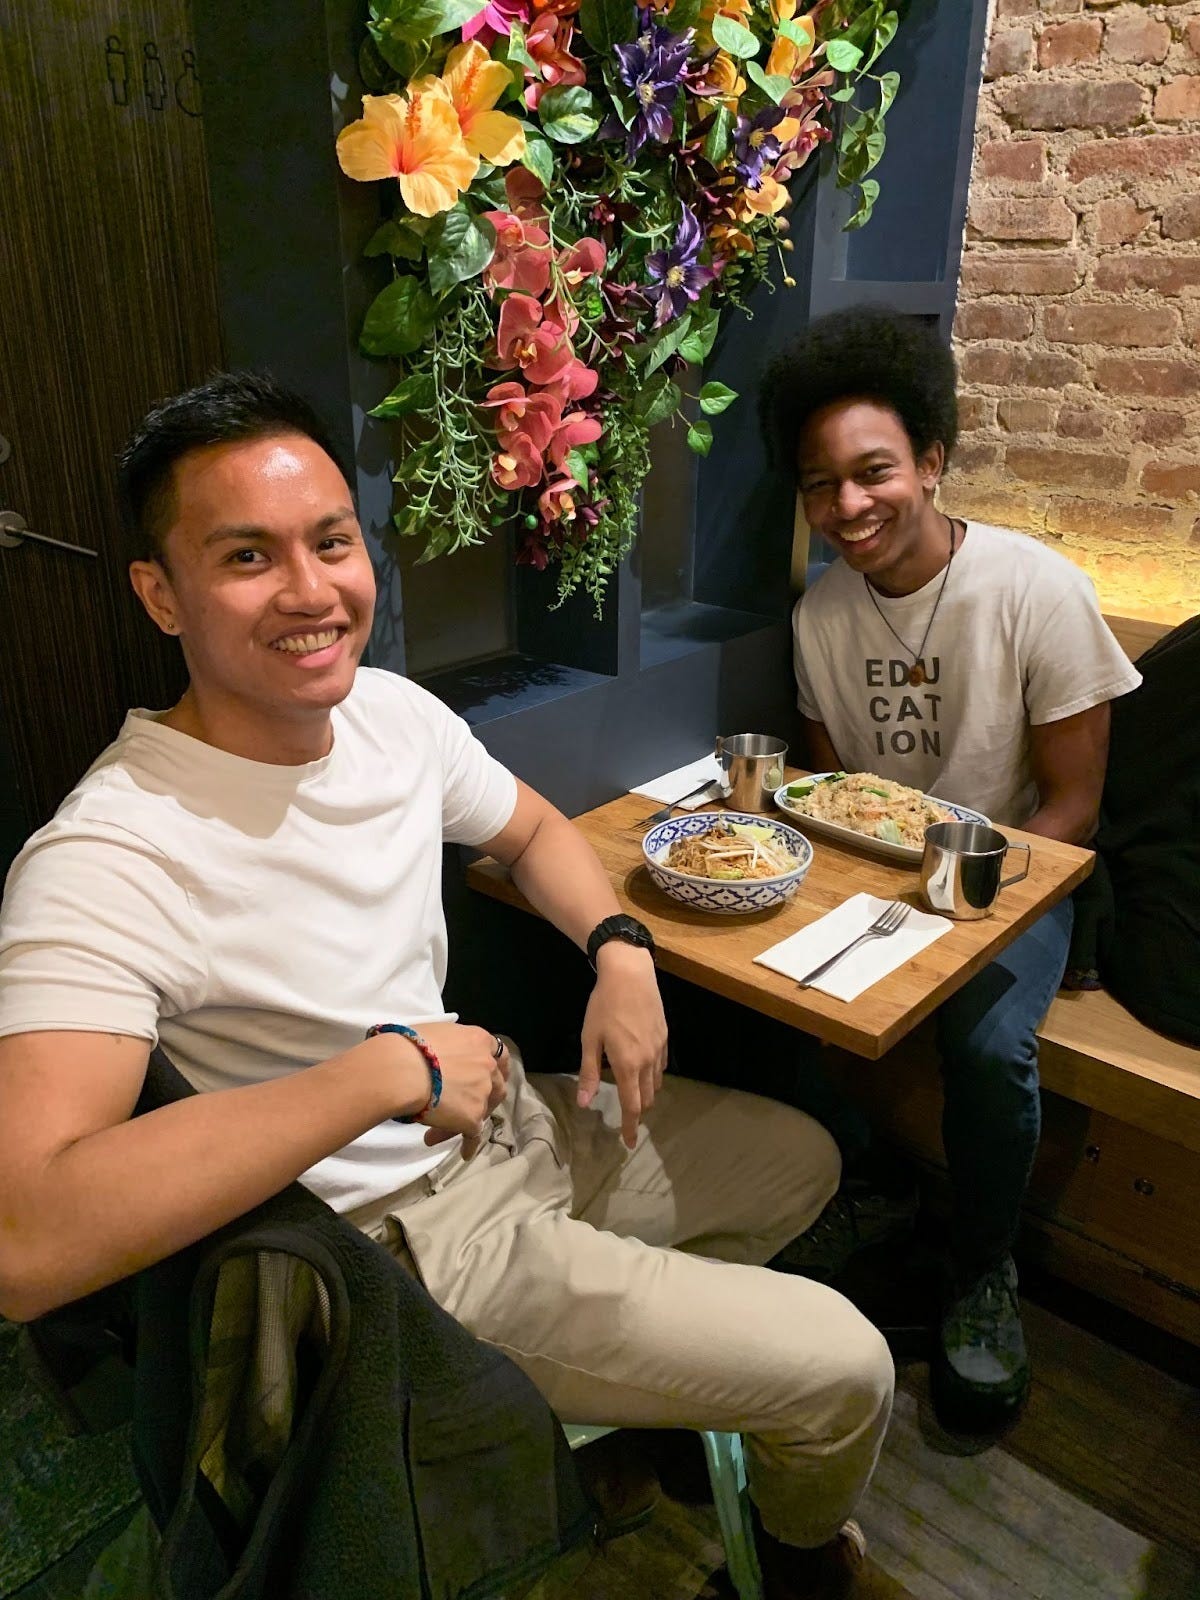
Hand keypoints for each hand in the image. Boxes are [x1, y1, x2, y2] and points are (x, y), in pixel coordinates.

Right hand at [389, 1024, 509, 1159]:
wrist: (402, 1069)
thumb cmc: (409, 1046)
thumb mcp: (437, 1033)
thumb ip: (451, 1046)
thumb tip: (443, 1057)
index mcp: (479, 1040)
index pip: (499, 1056)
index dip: (496, 1069)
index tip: (491, 1077)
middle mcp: (487, 1066)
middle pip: (496, 1086)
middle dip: (484, 1098)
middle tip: (465, 1107)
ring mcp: (482, 1093)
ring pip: (479, 1111)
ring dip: (461, 1120)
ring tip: (433, 1133)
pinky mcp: (472, 1117)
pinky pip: (473, 1134)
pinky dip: (469, 1144)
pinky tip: (464, 1153)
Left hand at [577, 944, 667, 1148]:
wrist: (630, 974)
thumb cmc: (603, 1006)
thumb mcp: (589, 1039)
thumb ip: (588, 1073)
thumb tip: (584, 1103)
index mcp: (627, 1065)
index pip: (632, 1106)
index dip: (630, 1127)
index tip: (628, 1143)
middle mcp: (648, 1061)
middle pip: (647, 1098)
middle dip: (638, 1111)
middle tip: (626, 1117)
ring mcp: (659, 1049)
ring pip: (656, 1083)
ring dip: (645, 1093)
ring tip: (632, 1092)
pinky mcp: (665, 1037)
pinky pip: (661, 1065)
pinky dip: (652, 1075)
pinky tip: (642, 1067)